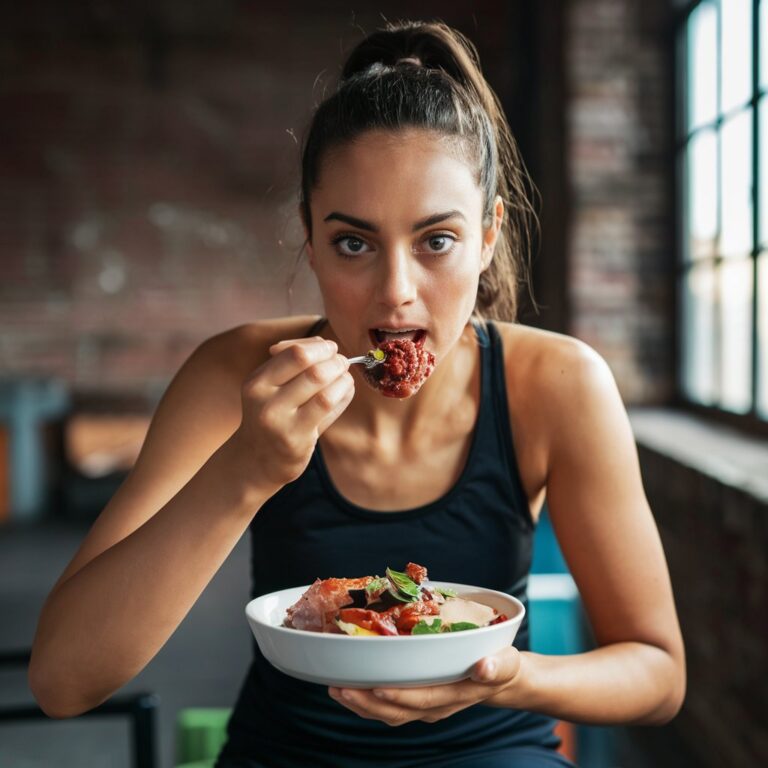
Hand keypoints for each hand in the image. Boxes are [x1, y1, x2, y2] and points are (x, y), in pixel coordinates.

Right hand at [232, 335, 353, 490]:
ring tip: (345, 378)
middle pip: (311, 368)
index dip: (320, 347)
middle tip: (342, 362)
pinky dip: (343, 394)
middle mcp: (264, 400)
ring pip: (323, 387)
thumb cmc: (273, 416)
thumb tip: (324, 344)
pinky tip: (344, 392)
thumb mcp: (271, 388)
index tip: (330, 348)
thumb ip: (293, 364)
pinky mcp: (296, 438)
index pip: (294, 353)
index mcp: (257, 382)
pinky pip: (327, 406)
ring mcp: (279, 421)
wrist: (257, 460)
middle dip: (334, 360)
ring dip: (342, 377)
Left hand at [328, 646, 522, 726]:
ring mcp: (424, 705)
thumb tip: (484, 667)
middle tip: (340, 686)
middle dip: (366, 702)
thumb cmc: (500, 665)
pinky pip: (387, 706)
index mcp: (455, 695)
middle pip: (397, 710)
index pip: (423, 699)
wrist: (499, 678)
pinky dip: (365, 700)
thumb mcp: (506, 662)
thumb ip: (497, 665)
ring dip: (360, 703)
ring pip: (388, 712)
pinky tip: (348, 685)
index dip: (399, 696)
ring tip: (335, 688)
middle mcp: (435, 705)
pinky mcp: (416, 699)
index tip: (377, 687)